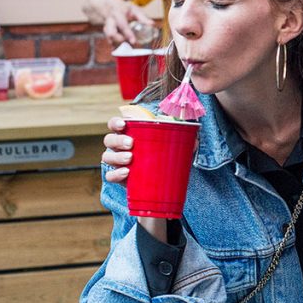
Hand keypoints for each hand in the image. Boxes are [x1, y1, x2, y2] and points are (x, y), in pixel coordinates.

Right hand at [101, 116, 174, 241]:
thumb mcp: (172, 146)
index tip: (124, 124)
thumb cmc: (162, 155)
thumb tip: (195, 140)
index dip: (116, 122)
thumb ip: (183, 140)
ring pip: (107, 156)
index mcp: (129, 133)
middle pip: (109, 139)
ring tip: (130, 159)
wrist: (159, 180)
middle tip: (131, 144)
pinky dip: (115, 174)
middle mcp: (119, 146)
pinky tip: (126, 173)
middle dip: (118, 140)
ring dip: (116, 157)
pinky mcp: (118, 177)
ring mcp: (116, 162)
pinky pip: (109, 175)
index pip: (115, 124)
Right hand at [103, 0, 156, 46]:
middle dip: (119, 41)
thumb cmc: (124, 8)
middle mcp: (110, 20)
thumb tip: (152, 24)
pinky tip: (120, 47)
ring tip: (126, 45)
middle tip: (129, 44)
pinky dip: (114, 45)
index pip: (122, 25)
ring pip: (108, 38)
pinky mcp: (106, 32)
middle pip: (110, 33)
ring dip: (117, 43)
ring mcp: (106, 27)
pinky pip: (109, 40)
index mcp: (118, 13)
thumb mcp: (134, 9)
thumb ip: (142, 17)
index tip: (133, 42)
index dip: (128, 34)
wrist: (109, 5)